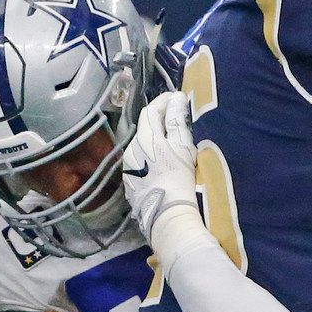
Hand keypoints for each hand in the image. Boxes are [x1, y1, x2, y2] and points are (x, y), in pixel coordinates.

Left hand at [123, 92, 198, 242]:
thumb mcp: (183, 147)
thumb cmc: (179, 178)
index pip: (150, 111)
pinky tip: (161, 166)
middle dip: (159, 120)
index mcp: (145, 137)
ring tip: (170, 143)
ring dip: (154, 140)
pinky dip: (150, 158)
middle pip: (145, 128)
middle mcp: (132, 149)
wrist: (167, 213)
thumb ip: (177, 121)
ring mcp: (129, 167)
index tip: (176, 98)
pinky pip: (140, 162)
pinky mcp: (130, 183)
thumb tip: (176, 99)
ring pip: (141, 146)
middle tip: (175, 118)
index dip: (163, 101)